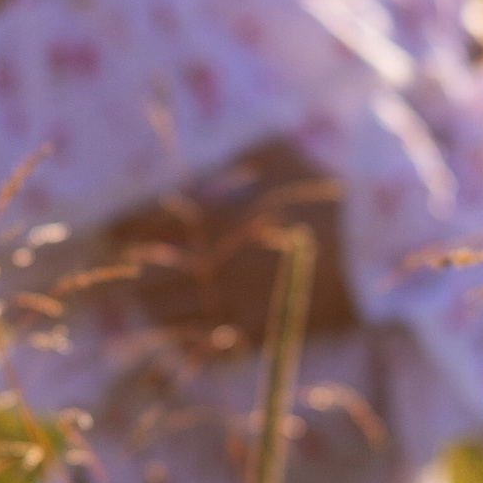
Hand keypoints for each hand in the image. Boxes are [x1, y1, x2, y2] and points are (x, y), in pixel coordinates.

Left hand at [100, 140, 356, 344]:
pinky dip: (184, 345)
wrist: (373, 253)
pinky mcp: (253, 333)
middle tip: (119, 265)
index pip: (148, 223)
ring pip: (168, 314)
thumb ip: (244, 149)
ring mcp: (232, 303)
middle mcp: (215, 264)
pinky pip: (204, 346)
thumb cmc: (330, 199)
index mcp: (215, 219)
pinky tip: (174, 341)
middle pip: (150, 273)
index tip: (109, 225)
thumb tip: (215, 136)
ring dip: (150, 306)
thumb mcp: (285, 159)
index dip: (124, 226)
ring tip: (140, 299)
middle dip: (131, 269)